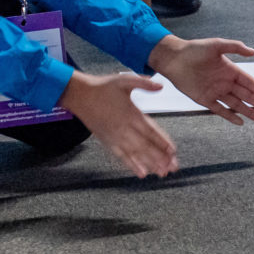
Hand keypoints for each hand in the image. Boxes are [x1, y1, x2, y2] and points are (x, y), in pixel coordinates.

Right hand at [58, 71, 178, 177]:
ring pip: (136, 154)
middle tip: (173, 168)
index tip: (173, 151)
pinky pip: (121, 156)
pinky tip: (141, 173)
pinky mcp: (107, 141)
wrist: (80, 95)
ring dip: (149, 164)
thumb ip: (144, 83)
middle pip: (146, 146)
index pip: (151, 131)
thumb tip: (161, 85)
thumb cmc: (102, 87)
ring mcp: (115, 137)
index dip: (163, 142)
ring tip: (162, 173)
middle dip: (160, 158)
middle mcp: (125, 128)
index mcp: (132, 114)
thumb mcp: (125, 79)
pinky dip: (131, 165)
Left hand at [148, 36, 253, 125]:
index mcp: (230, 70)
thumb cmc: (194, 49)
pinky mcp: (204, 99)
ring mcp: (215, 92)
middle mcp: (225, 82)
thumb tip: (253, 51)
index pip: (249, 82)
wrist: (173, 58)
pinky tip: (240, 122)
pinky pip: (220, 110)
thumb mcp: (217, 45)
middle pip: (246, 96)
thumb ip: (235, 47)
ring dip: (249, 112)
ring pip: (236, 104)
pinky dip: (230, 116)